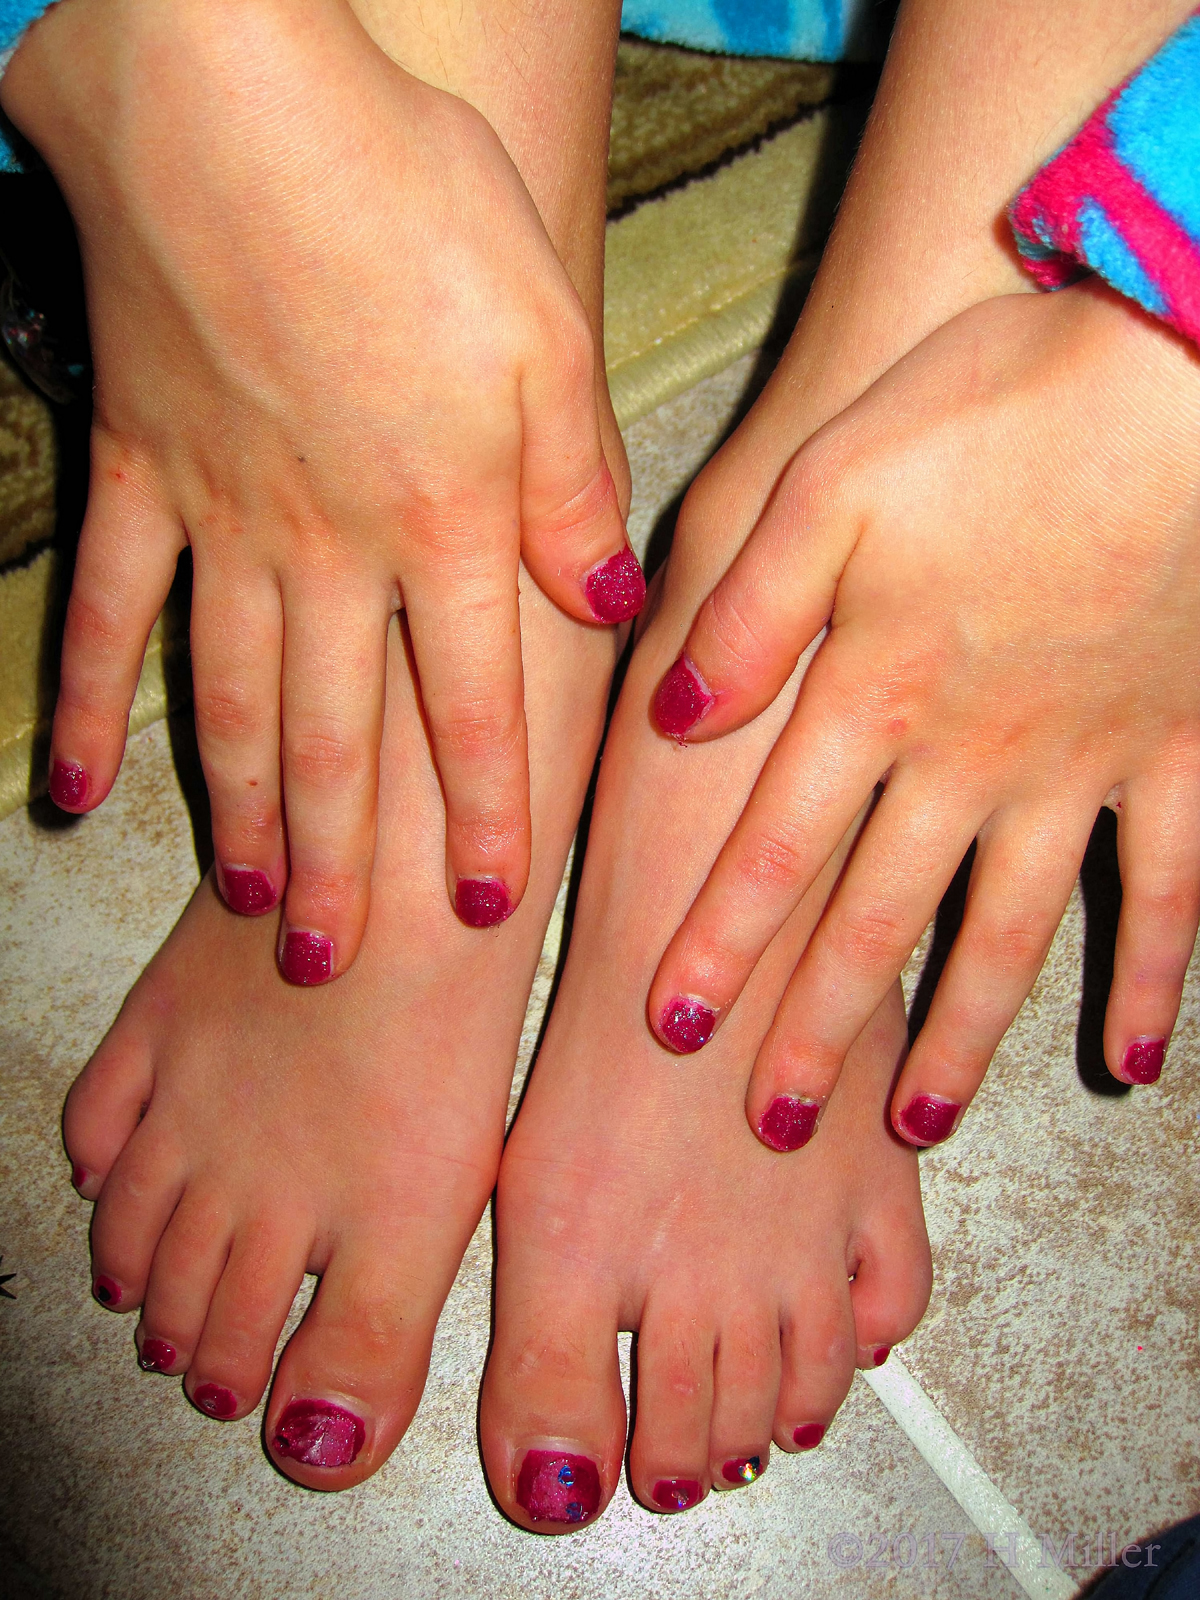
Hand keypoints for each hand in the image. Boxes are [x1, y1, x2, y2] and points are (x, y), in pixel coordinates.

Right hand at [2, 0, 637, 979]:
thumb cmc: (410, 190)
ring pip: (232, 701)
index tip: (482, 908)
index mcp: (441, 519)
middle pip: (340, 739)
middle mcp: (327, 548)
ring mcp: (218, 516)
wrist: (234, 92)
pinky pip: (103, 605)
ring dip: (242, 814)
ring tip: (248, 904)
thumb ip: (574, 485)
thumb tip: (609, 612)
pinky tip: (72, 784)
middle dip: (348, 863)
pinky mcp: (138, 466)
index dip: (483, 813)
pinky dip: (85, 698)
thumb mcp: (544, 328)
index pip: (472, 705)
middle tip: (340, 964)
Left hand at [647, 284, 1199, 1143]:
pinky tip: (1133, 1064)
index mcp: (878, 692)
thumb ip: (745, 614)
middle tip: (771, 1126)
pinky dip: (1151, 979)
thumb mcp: (830, 482)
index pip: (774, 849)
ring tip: (917, 1126)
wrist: (1180, 371)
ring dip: (960, 1038)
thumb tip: (672, 722)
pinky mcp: (1179, 748)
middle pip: (879, 920)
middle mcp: (974, 757)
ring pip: (1010, 934)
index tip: (672, 1028)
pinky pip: (1167, 889)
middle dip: (817, 1028)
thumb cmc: (994, 410)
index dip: (719, 943)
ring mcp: (1085, 765)